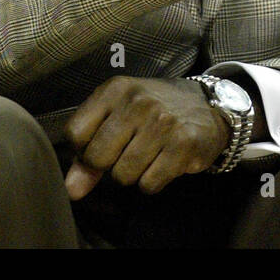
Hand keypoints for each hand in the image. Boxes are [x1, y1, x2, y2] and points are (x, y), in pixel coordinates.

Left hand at [63, 76, 228, 199]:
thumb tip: (72, 190)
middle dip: (108, 164)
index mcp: (116, 89)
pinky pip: (149, 184)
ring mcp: (163, 123)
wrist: (208, 106)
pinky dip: (152, 181)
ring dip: (132, 174)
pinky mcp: (183, 144)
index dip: (84, 149)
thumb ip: (88, 151)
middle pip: (97, 158)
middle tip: (127, 150)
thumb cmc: (153, 112)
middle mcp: (138, 102)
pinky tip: (163, 162)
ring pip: (123, 176)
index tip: (103, 143)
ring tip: (148, 155)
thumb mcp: (117, 117)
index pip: (75, 134)